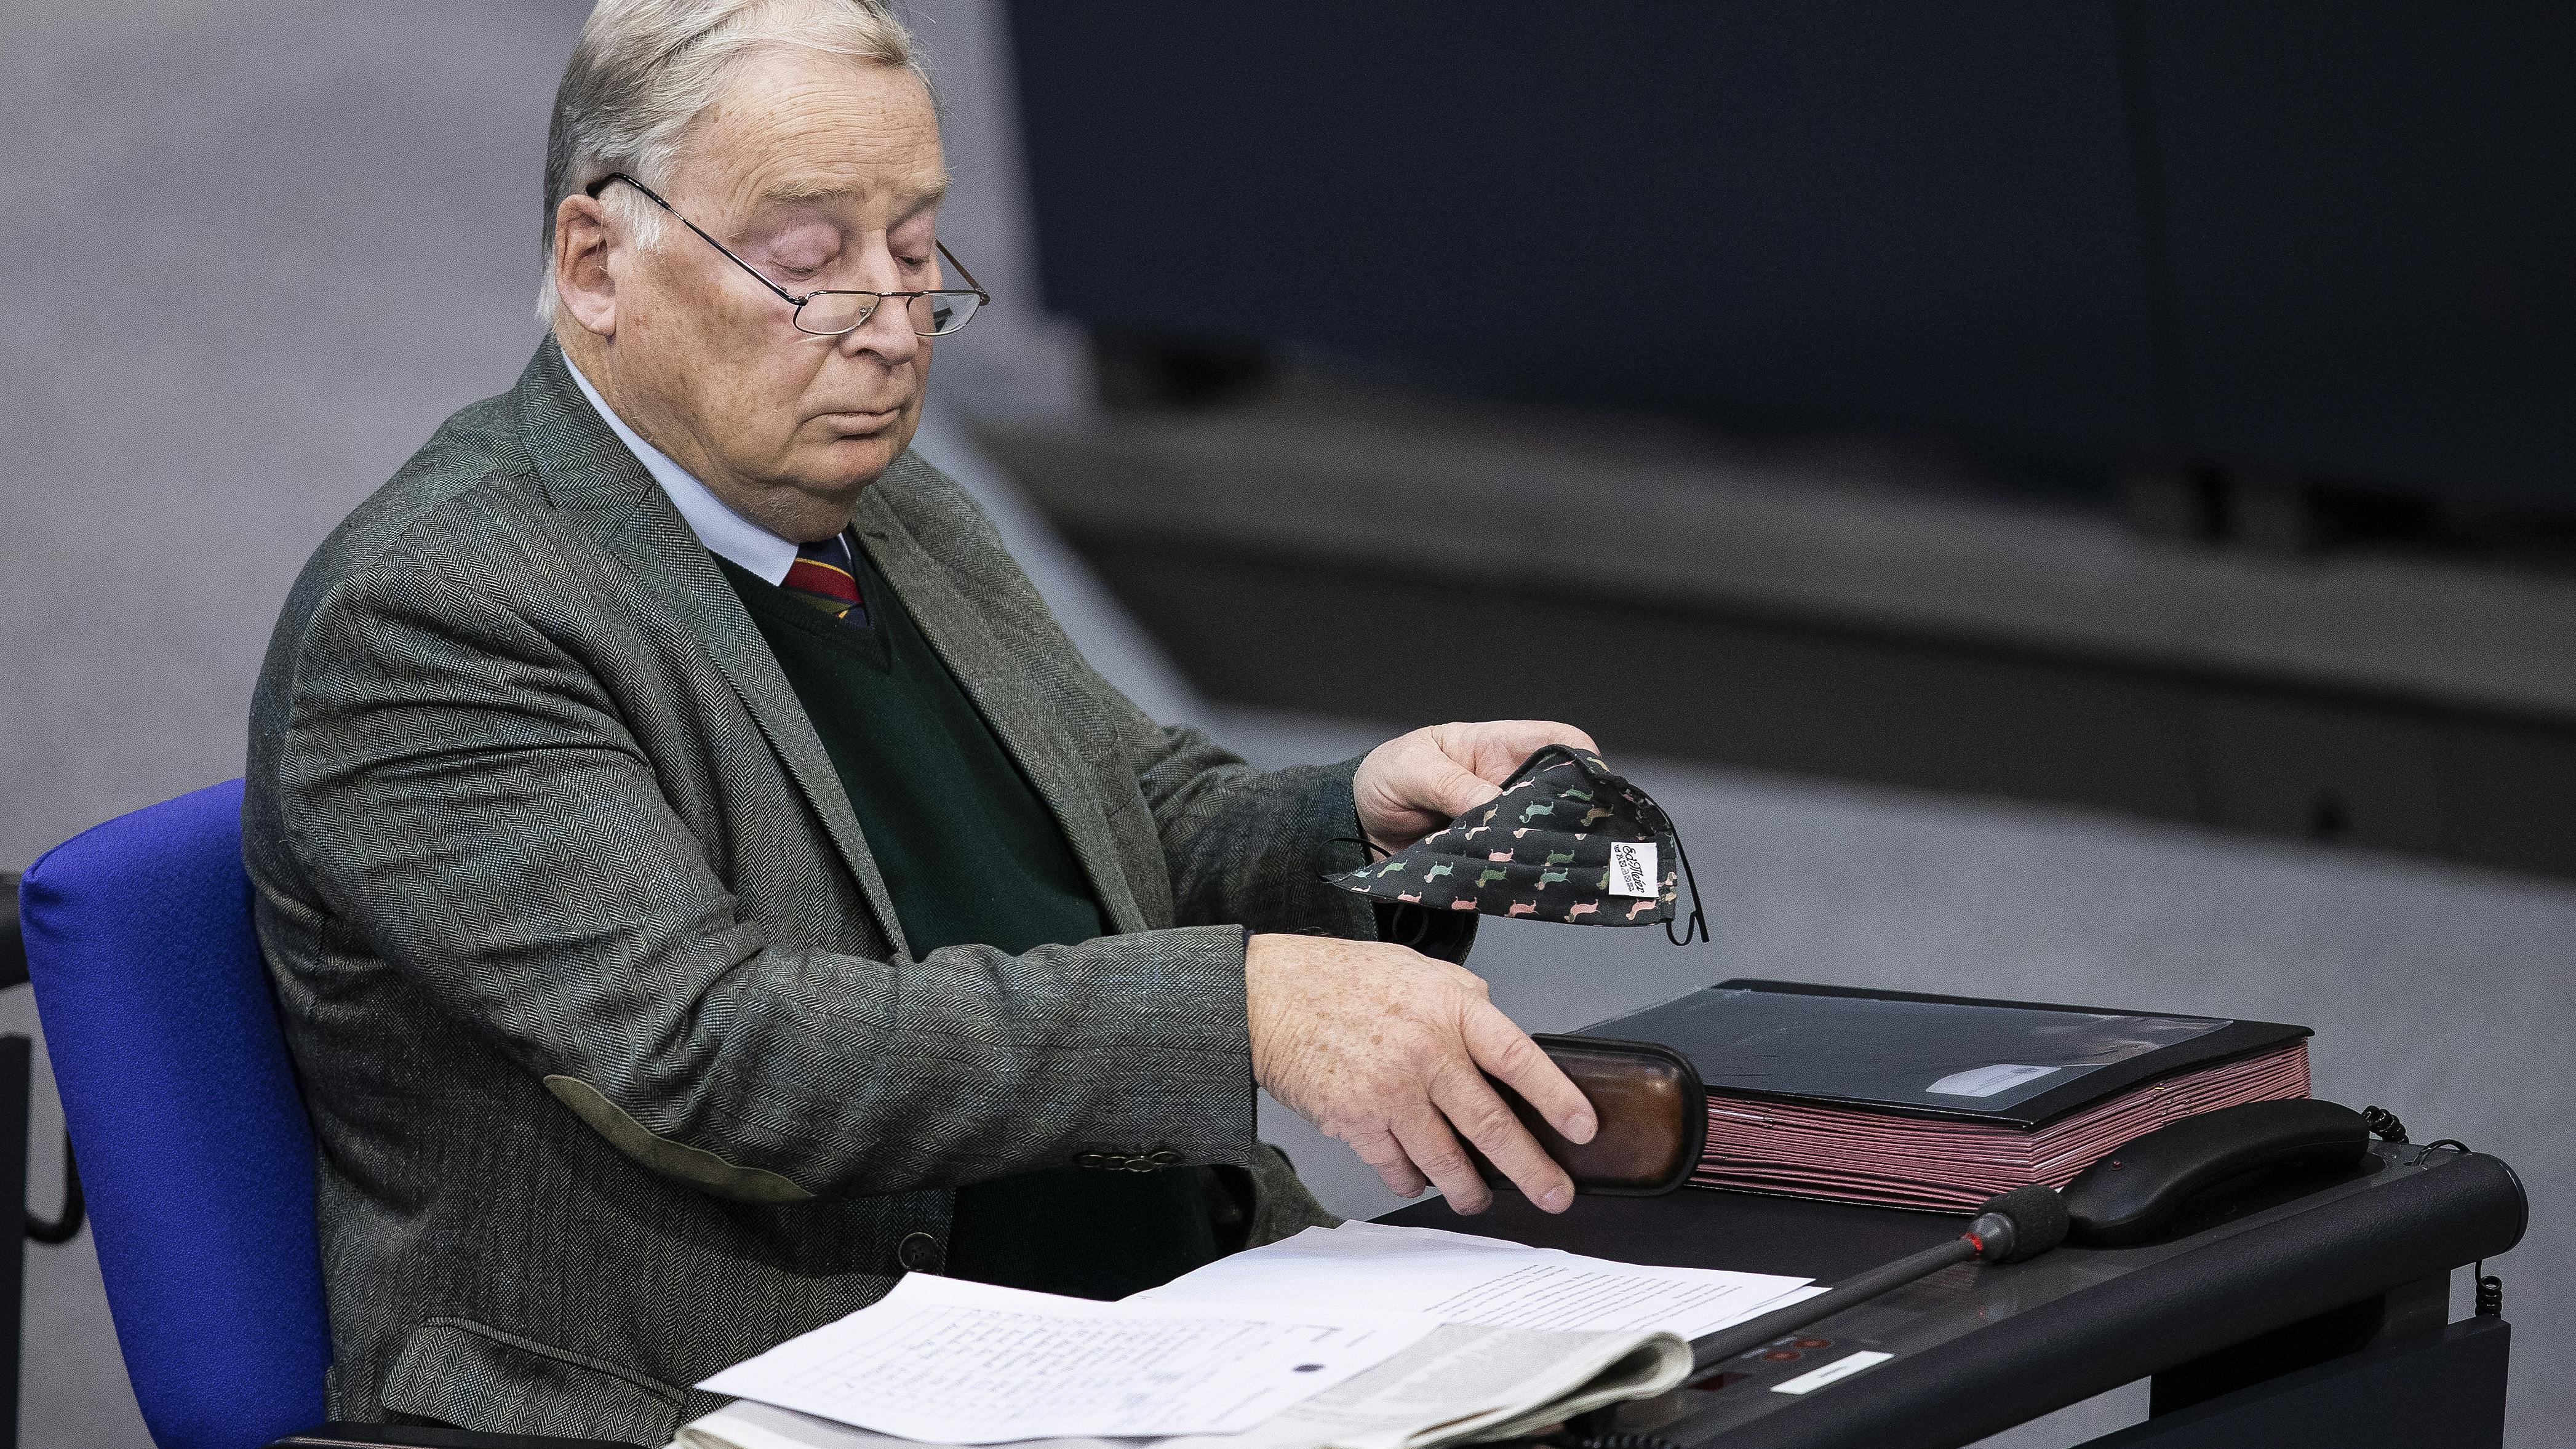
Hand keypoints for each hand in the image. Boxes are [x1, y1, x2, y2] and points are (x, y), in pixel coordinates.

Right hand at [1246, 933, 1595, 1213]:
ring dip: (1470, 1189)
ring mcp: (1389, 1092)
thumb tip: (1503, 1043)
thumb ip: (1467, 1003)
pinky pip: (1398, 1169)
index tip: (1582, 1129)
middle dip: (1531, 1170)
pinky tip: (1419, 1178)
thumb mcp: (1420, 970)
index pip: (1518, 1057)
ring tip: (1480, 1198)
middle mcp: (1425, 1052)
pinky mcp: (1355, 1122)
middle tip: (1555, 1195)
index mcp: (1450, 1009)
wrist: (1269, 995)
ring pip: (1447, 1161)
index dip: (1556, 1097)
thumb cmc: (1344, 979)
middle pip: (1492, 1125)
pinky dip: (1413, 1181)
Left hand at [1353, 720, 1599, 853]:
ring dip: (1547, 848)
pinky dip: (1521, 872)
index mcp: (1496, 746)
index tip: (1588, 788)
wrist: (1355, 826)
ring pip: (1546, 833)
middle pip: (1564, 794)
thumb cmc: (1385, 778)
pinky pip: (1517, 864)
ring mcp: (1502, 822)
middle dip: (1572, 815)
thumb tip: (1497, 804)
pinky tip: (1520, 881)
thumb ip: (1453, 785)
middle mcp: (1509, 783)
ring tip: (1544, 863)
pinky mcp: (1490, 856)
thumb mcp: (1413, 770)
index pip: (1559, 741)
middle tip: (1565, 837)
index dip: (1583, 760)